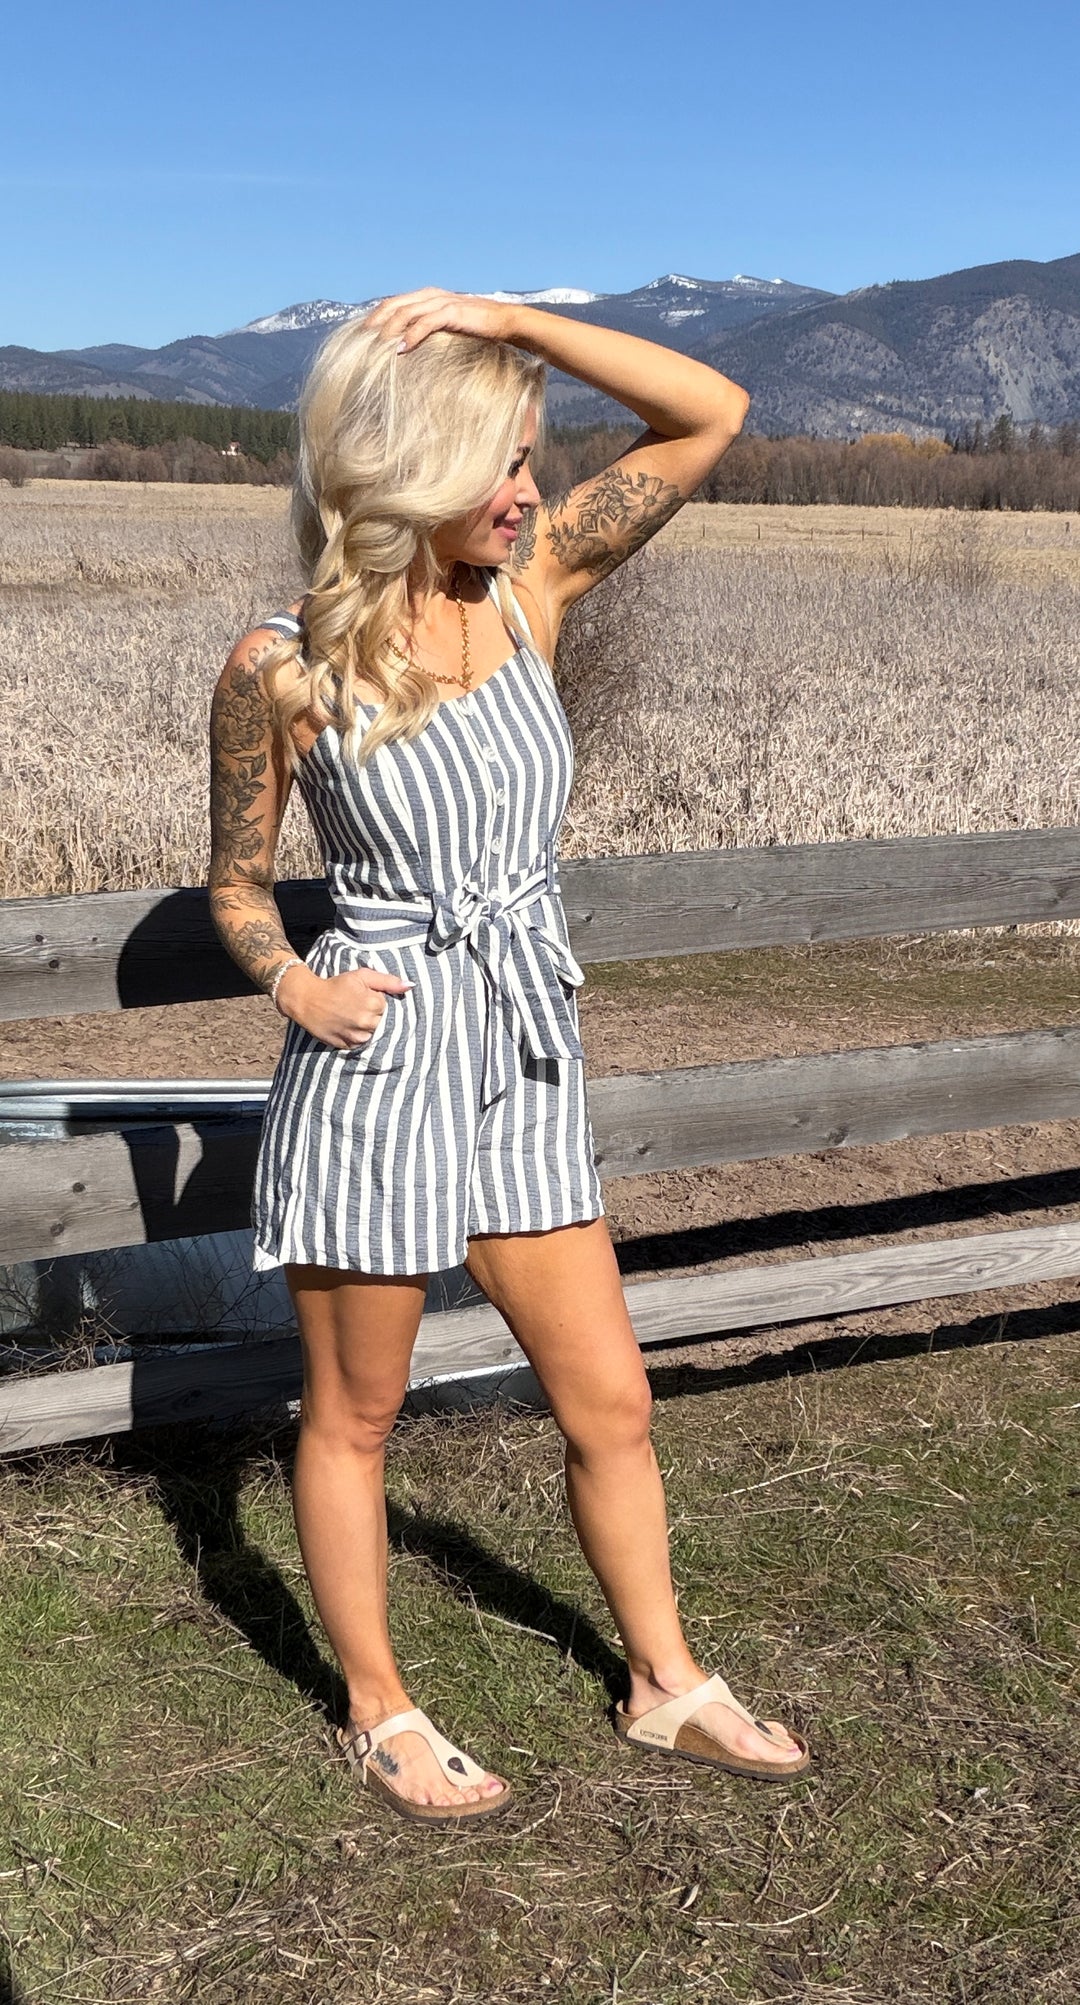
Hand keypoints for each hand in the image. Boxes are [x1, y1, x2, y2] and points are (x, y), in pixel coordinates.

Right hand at [274, 963, 412, 1048]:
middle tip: (353, 1006)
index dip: (374, 1000)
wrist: (307, 999)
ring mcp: (356, 1035)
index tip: (361, 997)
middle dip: (371, 1015)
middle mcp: (367, 1022)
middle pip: (379, 1022)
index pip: (385, 1007)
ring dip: (364, 1028)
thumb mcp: (362, 976)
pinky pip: (359, 1044)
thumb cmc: (336, 985)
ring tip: (349, 1016)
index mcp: (374, 1004)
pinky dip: (355, 1037)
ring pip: (371, 1035)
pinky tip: (345, 1026)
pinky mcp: (345, 1045)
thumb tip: (410, 986)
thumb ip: (388, 981)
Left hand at [363, 287, 516, 353]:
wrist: (504, 322)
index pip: (394, 303)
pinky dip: (412, 336)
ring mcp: (441, 302)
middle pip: (394, 304)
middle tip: (361, 339)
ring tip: (377, 346)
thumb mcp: (447, 326)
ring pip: (406, 312)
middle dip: (376, 321)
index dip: (377, 316)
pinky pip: (426, 323)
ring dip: (389, 329)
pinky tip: (402, 349)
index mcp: (427, 297)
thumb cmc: (476, 328)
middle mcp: (431, 295)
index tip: (363, 333)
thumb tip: (410, 346)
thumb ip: (429, 328)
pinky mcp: (452, 313)